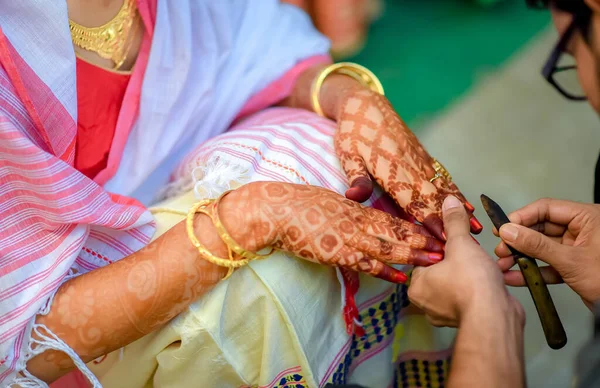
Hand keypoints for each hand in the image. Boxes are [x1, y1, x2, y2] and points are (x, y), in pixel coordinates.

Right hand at [218, 182, 444, 282]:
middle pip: (398, 231)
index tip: (436, 231)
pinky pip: (365, 263)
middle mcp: (358, 221)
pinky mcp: (337, 252)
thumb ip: (349, 207)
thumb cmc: (300, 203)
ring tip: (435, 262)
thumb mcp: (330, 199)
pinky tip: (401, 277)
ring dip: (412, 255)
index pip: (394, 218)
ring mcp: (349, 237)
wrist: (277, 211)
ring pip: (387, 247)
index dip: (417, 225)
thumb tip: (361, 209)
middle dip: (424, 240)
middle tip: (448, 248)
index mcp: (357, 208)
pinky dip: (385, 271)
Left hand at [333, 88, 481, 239]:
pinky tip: (465, 202)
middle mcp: (411, 167)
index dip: (429, 220)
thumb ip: (356, 176)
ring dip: (459, 208)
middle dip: (451, 221)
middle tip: (469, 241)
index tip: (443, 237)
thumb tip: (354, 197)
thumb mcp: (348, 154)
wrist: (366, 104)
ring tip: (476, 227)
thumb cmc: (353, 131)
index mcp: (393, 171)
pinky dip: (454, 191)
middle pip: (434, 198)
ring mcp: (419, 161)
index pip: (413, 201)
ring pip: (442, 188)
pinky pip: (441, 177)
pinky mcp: (421, 156)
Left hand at [409, 196, 522, 325]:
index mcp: (416, 286)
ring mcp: (445, 315)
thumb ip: (454, 223)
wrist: (496, 317)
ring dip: (470, 274)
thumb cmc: (471, 282)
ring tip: (481, 263)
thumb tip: (449, 202)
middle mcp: (426, 303)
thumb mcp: (461, 244)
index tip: (454, 240)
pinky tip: (490, 278)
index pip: (422, 259)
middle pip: (440, 271)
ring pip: (456, 284)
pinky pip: (470, 297)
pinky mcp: (466, 320)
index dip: (439, 246)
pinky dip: (479, 288)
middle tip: (469, 251)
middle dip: (456, 260)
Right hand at [495, 198, 599, 308]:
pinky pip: (548, 264)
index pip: (547, 208)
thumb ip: (537, 245)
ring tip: (503, 264)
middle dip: (519, 240)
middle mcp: (582, 229)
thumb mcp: (571, 260)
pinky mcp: (573, 266)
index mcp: (588, 218)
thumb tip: (510, 231)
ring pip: (542, 247)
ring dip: (521, 257)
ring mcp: (577, 248)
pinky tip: (514, 276)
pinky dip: (532, 271)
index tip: (503, 227)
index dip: (523, 217)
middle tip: (501, 248)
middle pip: (541, 228)